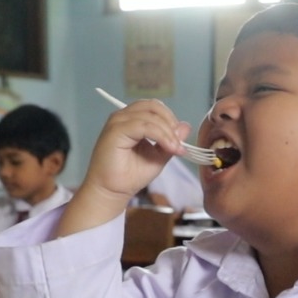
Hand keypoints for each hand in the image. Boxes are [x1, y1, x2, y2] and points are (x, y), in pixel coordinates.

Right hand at [62, 100, 191, 237]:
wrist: (112, 191)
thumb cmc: (131, 175)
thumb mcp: (158, 156)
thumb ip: (170, 141)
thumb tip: (186, 126)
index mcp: (132, 120)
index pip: (155, 108)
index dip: (171, 120)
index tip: (181, 141)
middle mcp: (123, 117)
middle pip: (153, 106)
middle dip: (170, 122)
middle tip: (179, 142)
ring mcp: (118, 122)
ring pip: (150, 116)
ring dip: (167, 131)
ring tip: (175, 149)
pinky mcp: (115, 131)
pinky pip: (143, 126)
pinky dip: (160, 135)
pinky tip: (168, 148)